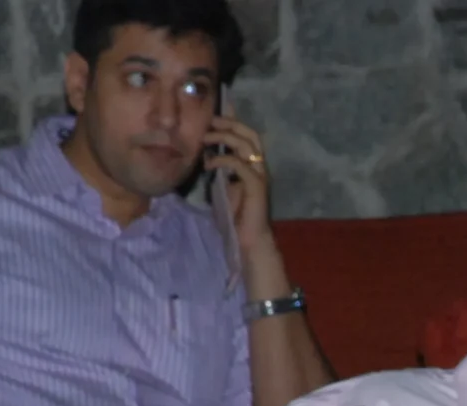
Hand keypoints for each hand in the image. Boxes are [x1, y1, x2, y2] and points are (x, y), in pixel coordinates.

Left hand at [203, 116, 277, 256]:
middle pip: (250, 134)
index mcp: (252, 166)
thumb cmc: (236, 216)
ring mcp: (260, 176)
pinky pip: (240, 164)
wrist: (249, 240)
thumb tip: (208, 155)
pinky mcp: (256, 186)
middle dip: (230, 123)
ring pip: (247, 145)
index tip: (223, 104)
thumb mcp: (224, 187)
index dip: (235, 119)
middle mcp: (259, 167)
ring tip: (206, 138)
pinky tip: (209, 163)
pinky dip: (223, 159)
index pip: (246, 136)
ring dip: (225, 137)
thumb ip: (221, 170)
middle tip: (210, 120)